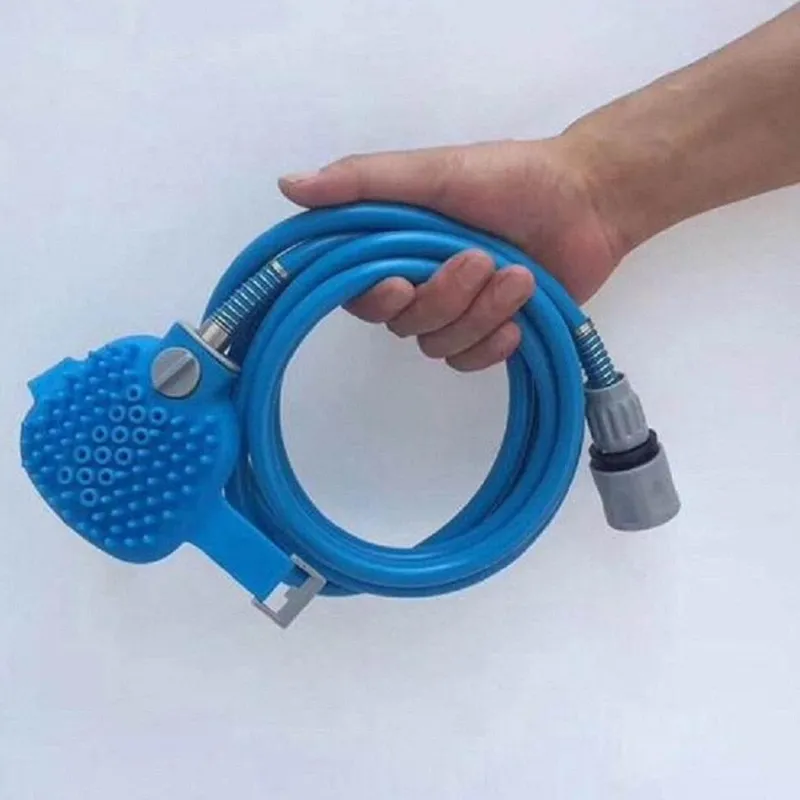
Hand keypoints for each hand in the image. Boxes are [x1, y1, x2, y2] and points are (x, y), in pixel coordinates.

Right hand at [279, 137, 623, 370]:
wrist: (588, 202)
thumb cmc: (511, 179)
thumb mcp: (434, 171)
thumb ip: (364, 182)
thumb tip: (290, 186)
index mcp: (397, 246)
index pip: (356, 292)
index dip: (373, 298)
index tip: (402, 281)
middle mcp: (420, 282)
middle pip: (402, 323)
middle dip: (444, 297)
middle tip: (482, 260)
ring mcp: (456, 312)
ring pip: (439, 343)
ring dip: (480, 313)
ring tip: (520, 277)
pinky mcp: (490, 334)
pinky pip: (470, 361)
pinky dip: (493, 344)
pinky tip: (520, 320)